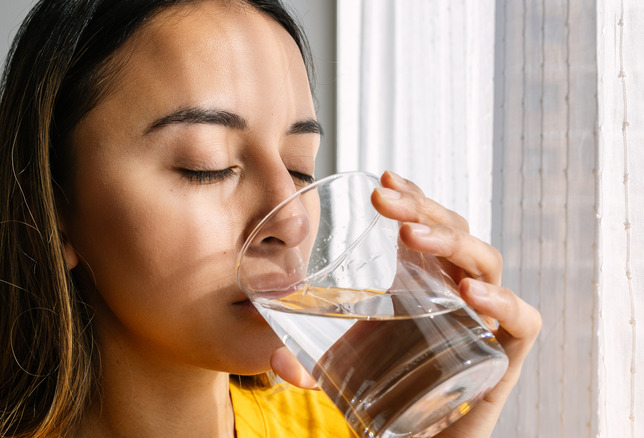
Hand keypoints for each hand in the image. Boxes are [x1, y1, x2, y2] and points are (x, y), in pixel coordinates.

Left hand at [270, 171, 540, 437]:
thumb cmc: (392, 393)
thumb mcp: (346, 370)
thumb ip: (309, 365)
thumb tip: (274, 360)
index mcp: (422, 284)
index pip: (426, 226)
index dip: (412, 198)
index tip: (384, 178)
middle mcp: (457, 293)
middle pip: (455, 232)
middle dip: (422, 209)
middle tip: (385, 200)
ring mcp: (484, 320)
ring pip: (485, 262)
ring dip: (451, 242)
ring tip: (412, 235)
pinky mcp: (504, 356)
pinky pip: (521, 321)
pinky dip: (503, 302)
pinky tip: (468, 293)